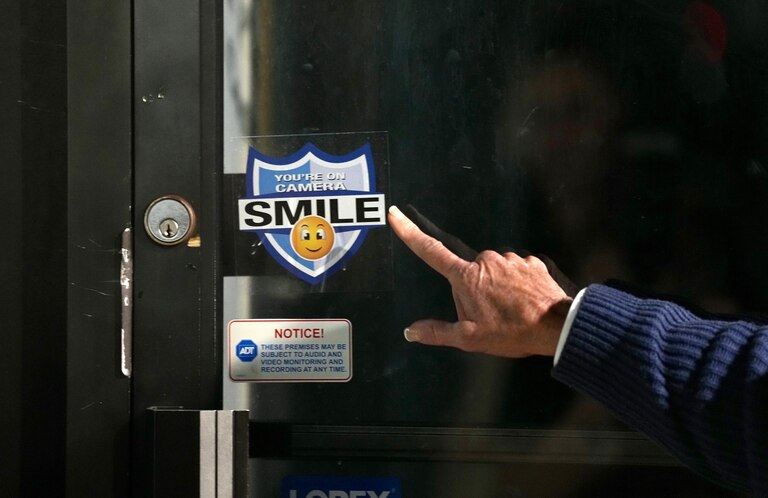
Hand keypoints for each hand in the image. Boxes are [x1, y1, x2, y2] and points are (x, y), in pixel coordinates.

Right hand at [388, 205, 572, 356]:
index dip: (410, 232)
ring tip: (510, 312)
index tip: (395, 214)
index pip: (430, 251)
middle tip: (489, 315)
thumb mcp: (468, 338)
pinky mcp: (531, 262)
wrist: (556, 326)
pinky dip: (517, 286)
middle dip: (474, 290)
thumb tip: (411, 331)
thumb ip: (437, 332)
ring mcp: (510, 259)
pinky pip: (517, 271)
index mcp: (466, 276)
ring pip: (495, 272)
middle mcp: (486, 260)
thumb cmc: (511, 332)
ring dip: (497, 288)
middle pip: (469, 272)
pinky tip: (525, 303)